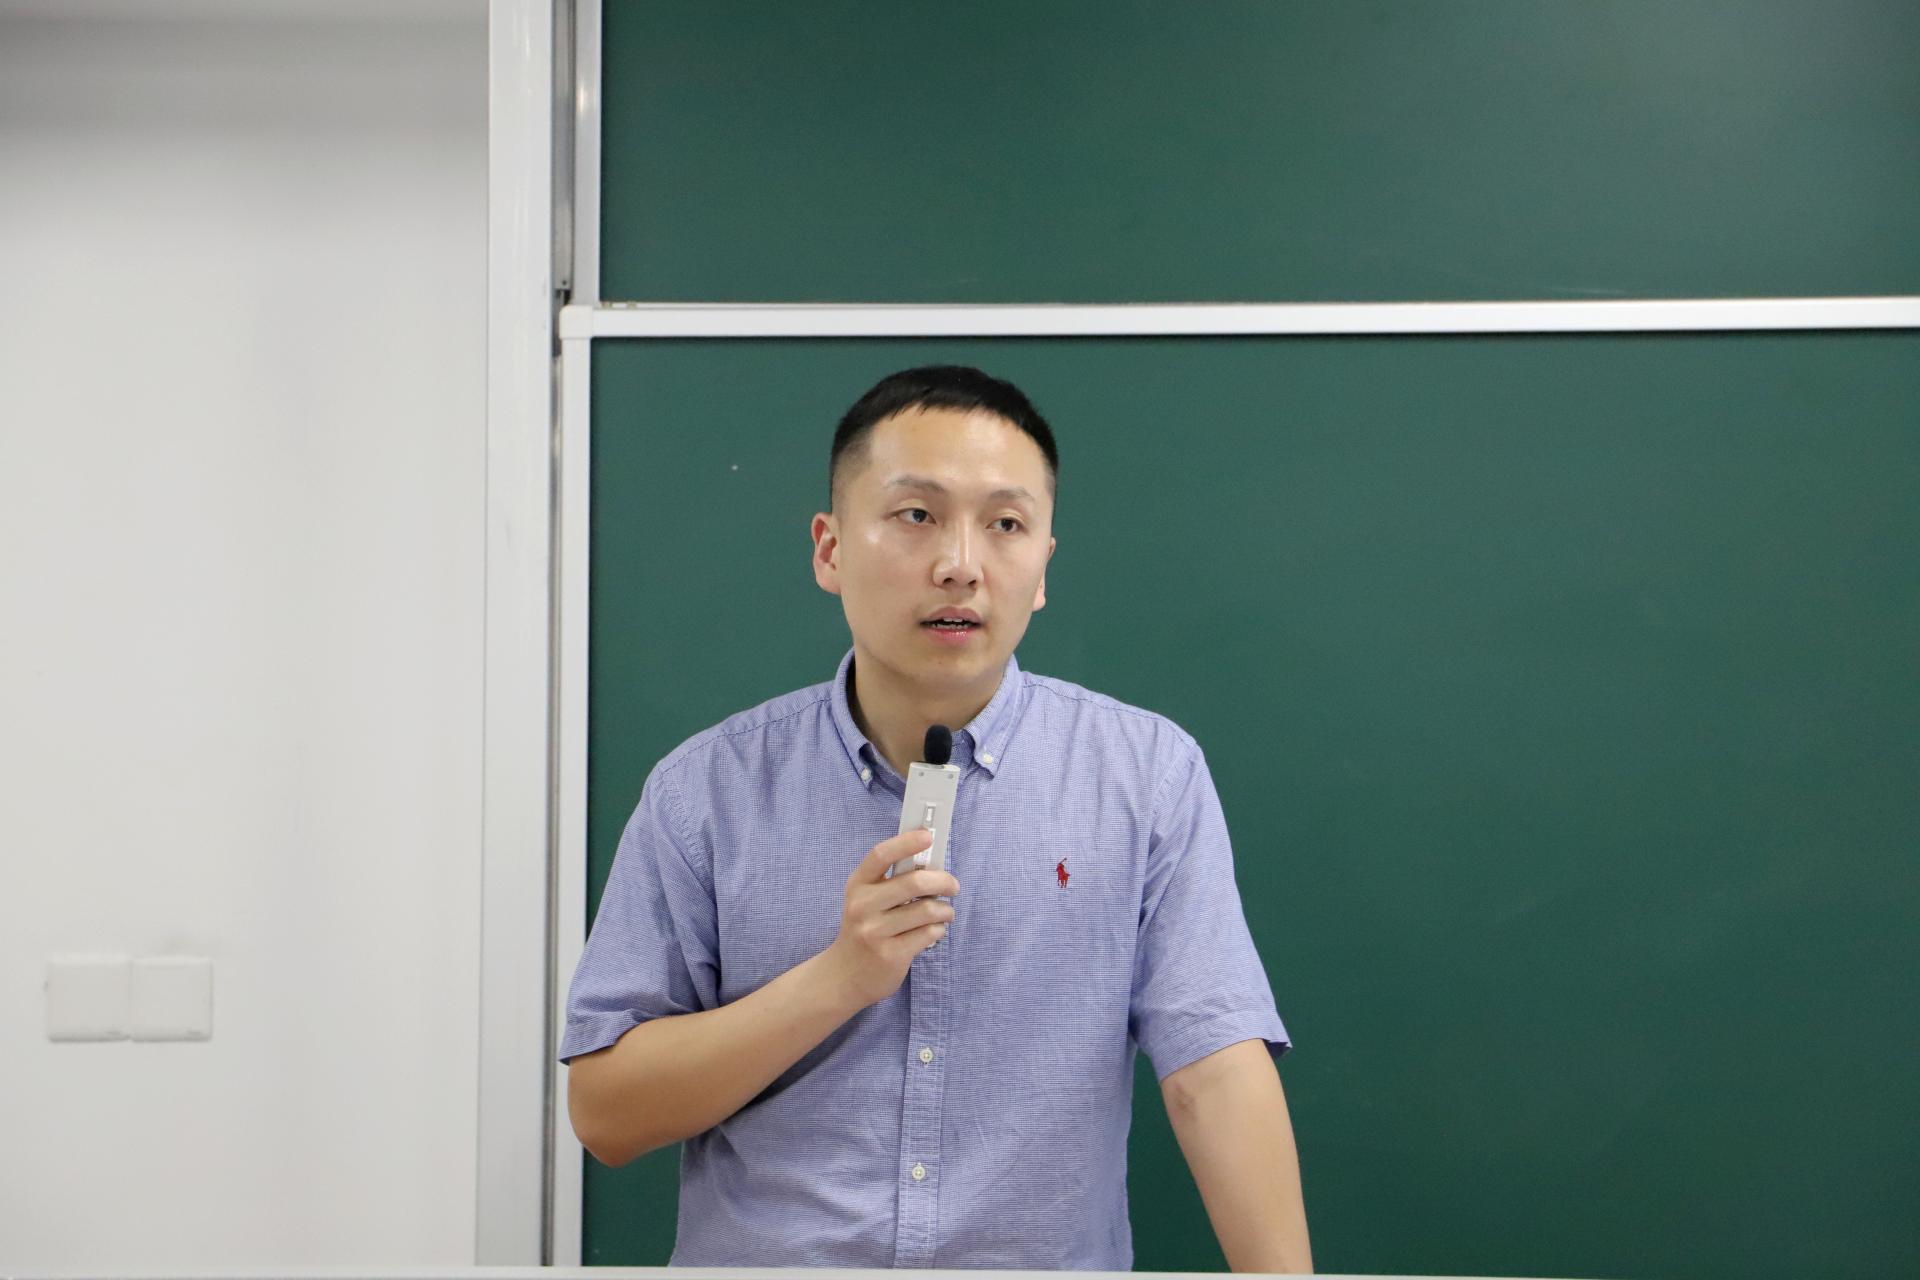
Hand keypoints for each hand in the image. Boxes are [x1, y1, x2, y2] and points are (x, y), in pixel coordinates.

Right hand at [821, 828, 960, 1009]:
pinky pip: (929, 933)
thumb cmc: (865, 928)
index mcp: (858, 885)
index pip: (881, 855)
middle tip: (953, 885)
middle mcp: (863, 906)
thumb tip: (931, 860)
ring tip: (946, 913)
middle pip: (914, 882)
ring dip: (946, 910)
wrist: (844, 975)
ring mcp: (875, 932)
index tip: (928, 836)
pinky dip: (939, 929)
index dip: (906, 842)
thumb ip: (892, 880)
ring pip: (927, 910)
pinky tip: (934, 930)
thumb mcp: (867, 899)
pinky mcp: (890, 955)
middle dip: (943, 881)